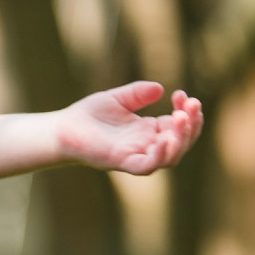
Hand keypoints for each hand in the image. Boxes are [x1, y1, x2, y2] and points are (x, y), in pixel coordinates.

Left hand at [59, 81, 204, 174]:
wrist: (61, 129)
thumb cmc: (89, 116)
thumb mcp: (118, 98)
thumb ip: (137, 94)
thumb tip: (160, 89)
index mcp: (148, 131)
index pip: (178, 125)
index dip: (186, 111)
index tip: (181, 94)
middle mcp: (146, 146)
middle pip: (180, 142)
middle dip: (191, 125)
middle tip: (192, 105)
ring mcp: (136, 156)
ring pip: (170, 157)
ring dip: (181, 139)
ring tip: (183, 118)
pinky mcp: (122, 163)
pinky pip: (147, 166)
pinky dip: (160, 155)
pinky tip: (166, 138)